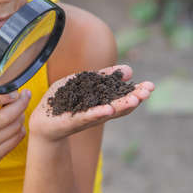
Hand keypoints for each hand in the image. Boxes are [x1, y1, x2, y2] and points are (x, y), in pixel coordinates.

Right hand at [0, 90, 30, 174]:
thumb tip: (11, 90)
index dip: (3, 96)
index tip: (15, 91)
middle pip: (5, 116)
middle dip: (20, 103)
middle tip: (25, 95)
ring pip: (14, 127)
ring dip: (21, 115)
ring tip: (19, 109)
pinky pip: (17, 138)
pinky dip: (20, 127)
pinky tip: (16, 122)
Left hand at [29, 65, 154, 141]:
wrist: (42, 120)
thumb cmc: (63, 101)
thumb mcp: (84, 82)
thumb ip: (104, 77)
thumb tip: (129, 70)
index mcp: (102, 102)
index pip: (122, 97)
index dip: (136, 91)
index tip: (151, 86)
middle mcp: (98, 111)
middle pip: (119, 106)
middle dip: (135, 98)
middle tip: (149, 91)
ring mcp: (86, 117)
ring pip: (107, 112)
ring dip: (122, 106)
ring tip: (136, 99)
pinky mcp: (71, 122)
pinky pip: (86, 117)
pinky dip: (98, 113)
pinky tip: (109, 109)